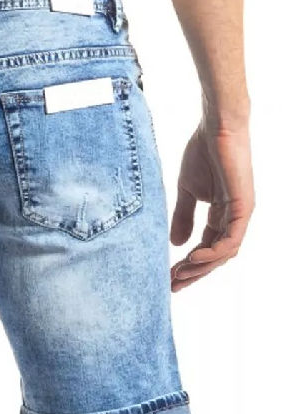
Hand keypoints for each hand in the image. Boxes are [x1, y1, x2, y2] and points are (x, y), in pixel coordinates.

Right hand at [169, 117, 254, 291]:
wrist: (216, 128)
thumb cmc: (203, 153)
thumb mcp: (187, 191)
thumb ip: (183, 216)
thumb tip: (177, 244)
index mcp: (222, 215)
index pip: (206, 248)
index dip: (188, 265)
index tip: (169, 277)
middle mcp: (234, 218)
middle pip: (216, 256)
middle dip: (194, 273)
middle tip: (172, 285)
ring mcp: (241, 214)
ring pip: (224, 253)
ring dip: (201, 267)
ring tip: (179, 274)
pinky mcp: (244, 207)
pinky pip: (231, 239)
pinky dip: (212, 252)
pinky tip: (192, 257)